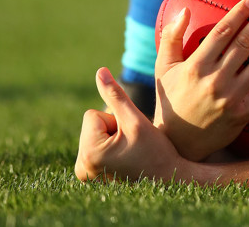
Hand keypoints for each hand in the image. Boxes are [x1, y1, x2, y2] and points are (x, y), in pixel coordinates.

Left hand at [75, 67, 181, 182]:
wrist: (168, 178)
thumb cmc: (155, 151)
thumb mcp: (135, 120)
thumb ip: (115, 94)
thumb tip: (99, 71)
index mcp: (89, 154)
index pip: (92, 115)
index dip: (115, 119)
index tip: (130, 137)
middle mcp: (81, 168)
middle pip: (91, 124)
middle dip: (112, 128)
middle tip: (132, 145)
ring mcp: (84, 174)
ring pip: (94, 133)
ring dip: (113, 137)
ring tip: (130, 152)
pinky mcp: (89, 175)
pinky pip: (95, 145)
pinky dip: (110, 146)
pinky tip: (125, 158)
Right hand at [153, 0, 248, 161]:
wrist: (177, 142)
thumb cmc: (171, 98)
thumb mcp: (164, 67)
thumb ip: (172, 36)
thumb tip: (185, 8)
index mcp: (196, 66)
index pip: (220, 34)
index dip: (237, 16)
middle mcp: (215, 80)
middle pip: (243, 46)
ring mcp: (232, 98)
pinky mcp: (244, 113)